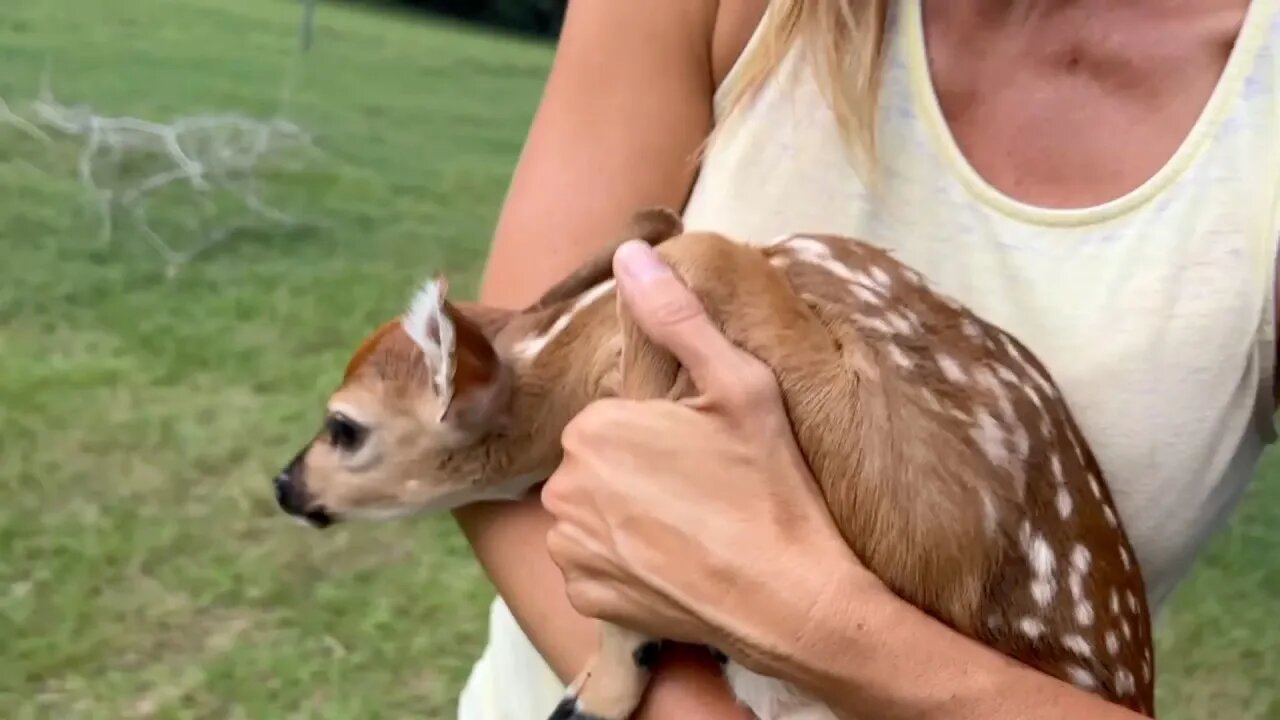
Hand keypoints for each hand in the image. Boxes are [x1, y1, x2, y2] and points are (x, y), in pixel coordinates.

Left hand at [541, 240, 877, 672]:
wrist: (792, 602)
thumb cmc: (770, 489)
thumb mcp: (740, 386)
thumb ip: (678, 318)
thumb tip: (628, 253)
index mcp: (595, 429)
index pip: (615, 417)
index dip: (662, 431)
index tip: (707, 452)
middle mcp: (564, 489)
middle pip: (599, 462)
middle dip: (639, 470)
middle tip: (706, 490)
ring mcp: (570, 550)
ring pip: (591, 512)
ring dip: (626, 516)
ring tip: (694, 529)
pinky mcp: (584, 598)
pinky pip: (594, 565)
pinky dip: (624, 565)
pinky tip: (675, 565)